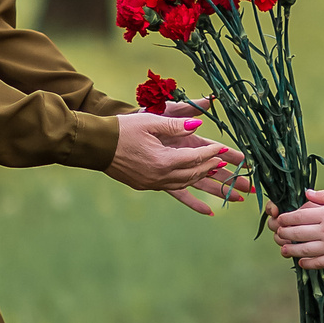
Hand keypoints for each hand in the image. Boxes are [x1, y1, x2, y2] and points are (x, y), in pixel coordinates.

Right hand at [107, 112, 244, 216]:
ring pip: (185, 184)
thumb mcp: (150, 121)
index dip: (211, 152)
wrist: (97, 145)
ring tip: (218, 180)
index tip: (223, 148)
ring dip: (202, 182)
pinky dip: (188, 192)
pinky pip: (173, 190)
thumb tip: (198, 124)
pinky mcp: (146, 185)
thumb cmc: (123, 130)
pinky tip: (201, 201)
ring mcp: (152, 183)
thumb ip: (176, 124)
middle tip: (226, 165)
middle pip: (193, 174)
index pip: (195, 158)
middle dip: (212, 169)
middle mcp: (159, 176)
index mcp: (163, 160)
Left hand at [272, 189, 323, 268]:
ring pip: (304, 250)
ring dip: (291, 250)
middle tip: (278, 234)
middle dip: (284, 234)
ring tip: (283, 249)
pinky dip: (307, 264)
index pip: (299, 216)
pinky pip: (319, 263)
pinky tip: (301, 262)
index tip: (280, 219)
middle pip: (298, 233)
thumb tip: (307, 193)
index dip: (286, 219)